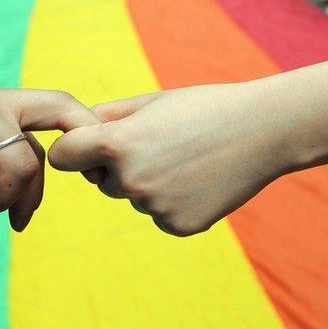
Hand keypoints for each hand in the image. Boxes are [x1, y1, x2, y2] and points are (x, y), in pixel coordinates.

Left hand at [49, 83, 294, 236]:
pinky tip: (198, 179)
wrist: (264, 130)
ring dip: (147, 183)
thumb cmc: (204, 107)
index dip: (72, 150)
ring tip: (185, 158)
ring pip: (133, 197)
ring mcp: (154, 207)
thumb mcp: (150, 102)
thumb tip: (74, 131)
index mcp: (117, 143)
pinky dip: (172, 201)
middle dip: (116, 167)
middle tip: (158, 146)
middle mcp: (131, 179)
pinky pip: (158, 214)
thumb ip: (107, 117)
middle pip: (100, 181)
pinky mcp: (177, 226)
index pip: (63, 157)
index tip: (86, 146)